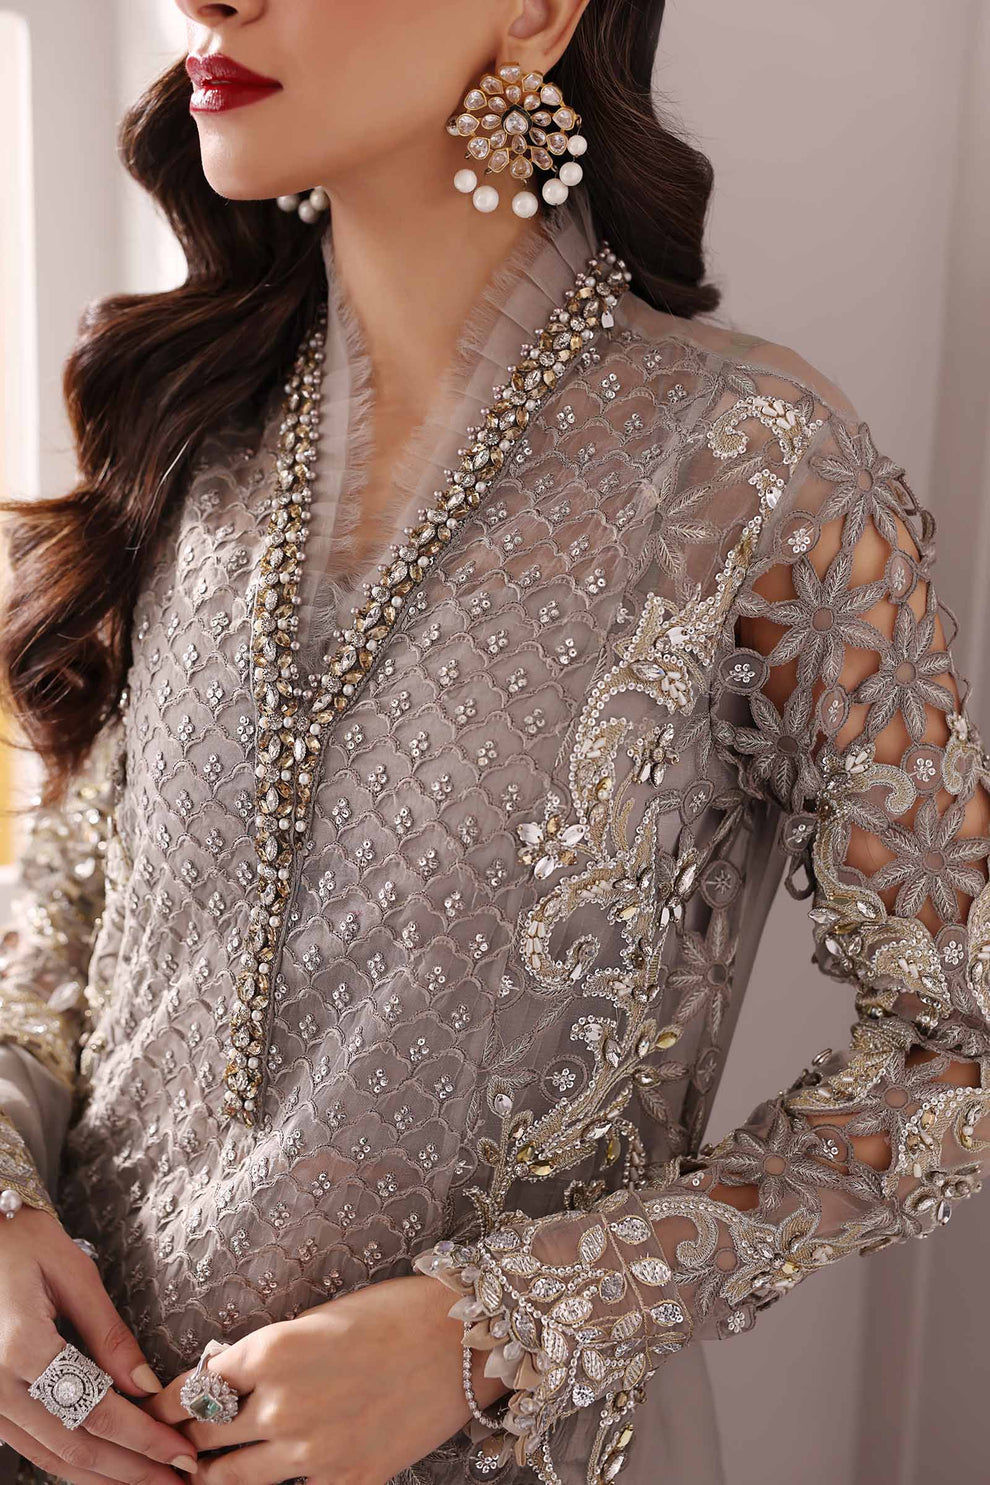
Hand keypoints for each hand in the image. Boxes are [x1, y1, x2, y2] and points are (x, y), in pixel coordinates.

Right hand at [0, 1205, 197, 1482]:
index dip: (142, 1439)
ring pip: (49, 1456)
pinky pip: (31, 1445)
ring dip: (102, 1476)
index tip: (181, 1454)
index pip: (95, 1410)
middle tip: (177, 1482)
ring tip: (150, 1481)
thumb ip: (109, 1333)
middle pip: (73, 1445)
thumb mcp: (72, 1273)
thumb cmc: (21, 1240)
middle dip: (129, 1470)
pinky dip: (72, 1460)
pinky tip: (107, 1464)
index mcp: (21, 1348)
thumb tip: (145, 1385)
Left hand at [143, 1273, 510, 1484]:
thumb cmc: (392, 1312)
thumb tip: (227, 1378)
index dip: (168, 1401)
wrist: (462, 1341)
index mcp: (272, 1351)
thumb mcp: (318, 1318)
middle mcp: (282, 1406)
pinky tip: (269, 1477)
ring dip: (212, 1474)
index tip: (154, 1408)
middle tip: (171, 1444)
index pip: (194, 1387)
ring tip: (202, 1472)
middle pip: (203, 1436)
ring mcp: (313, 1453)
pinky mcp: (347, 1481)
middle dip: (184, 1440)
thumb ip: (269, 1354)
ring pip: (229, 1481)